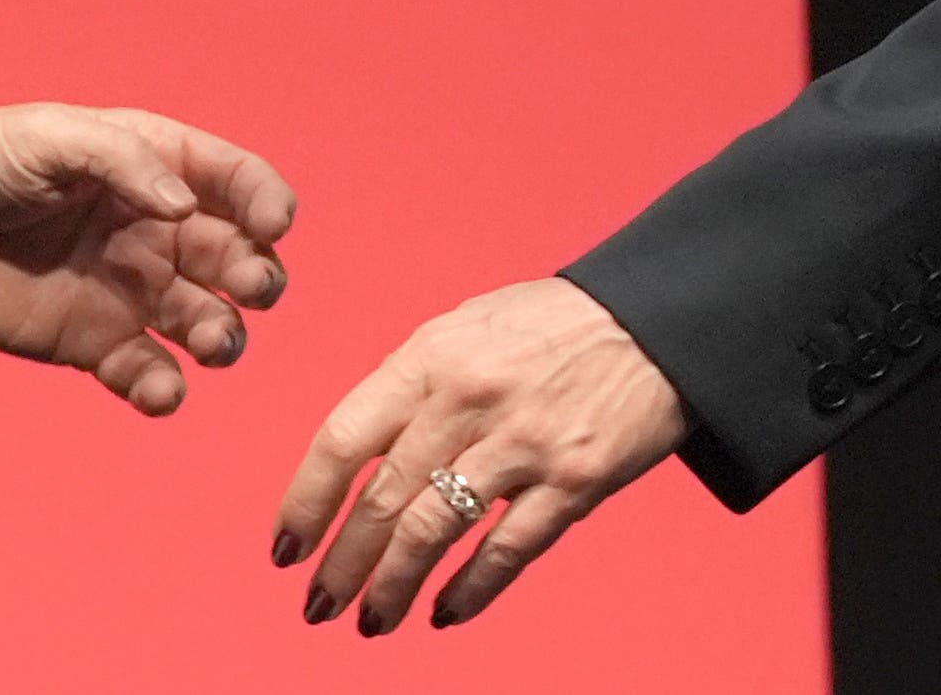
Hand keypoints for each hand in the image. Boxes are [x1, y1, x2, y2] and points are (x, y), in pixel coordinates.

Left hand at [0, 103, 294, 415]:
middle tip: (250, 288)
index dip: (266, 200)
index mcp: (152, 165)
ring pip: (206, 321)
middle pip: (237, 257)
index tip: (274, 224)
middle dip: (259, 275)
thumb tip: (185, 206)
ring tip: (211, 341)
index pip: (234, 181)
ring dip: (225, 335)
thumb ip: (122, 160)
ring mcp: (127, 290)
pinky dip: (164, 390)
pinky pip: (147, 374)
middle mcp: (153, 229)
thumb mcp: (49, 135)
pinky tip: (157, 389)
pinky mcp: (91, 344)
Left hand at [272, 277, 687, 632]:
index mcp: (431, 355)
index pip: (344, 438)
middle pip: (383, 498)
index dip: (306, 501)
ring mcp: (524, 443)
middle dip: (343, 563)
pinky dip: (469, 591)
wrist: (654, 320)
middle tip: (318, 603)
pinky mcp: (575, 481)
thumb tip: (357, 458)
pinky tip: (443, 613)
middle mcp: (470, 399)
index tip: (286, 548)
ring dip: (394, 587)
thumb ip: (410, 388)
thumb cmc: (549, 327)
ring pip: (435, 533)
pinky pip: (507, 550)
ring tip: (372, 620)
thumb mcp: (464, 330)